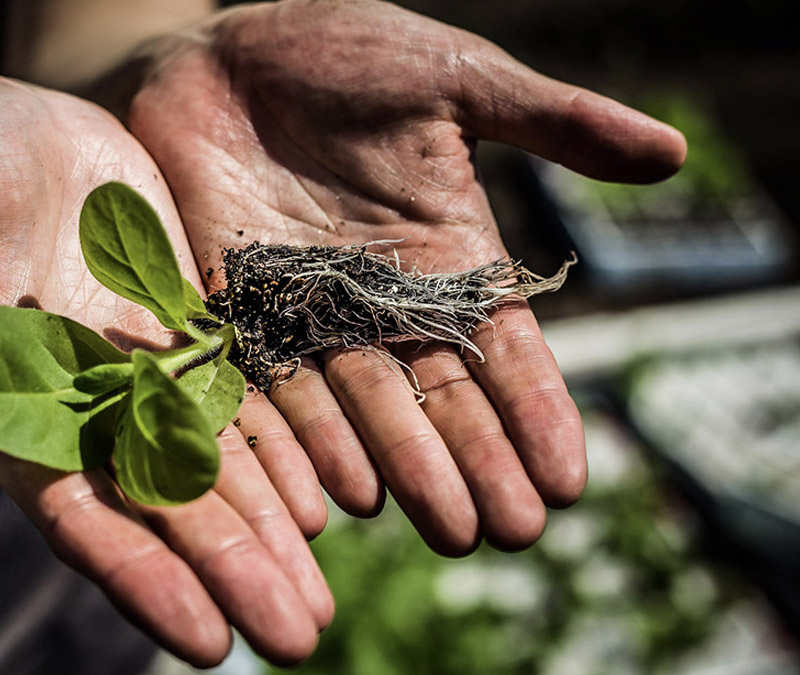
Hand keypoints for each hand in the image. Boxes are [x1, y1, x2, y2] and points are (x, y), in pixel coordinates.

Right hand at [0, 75, 330, 666]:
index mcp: (12, 409)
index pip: (79, 514)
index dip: (142, 575)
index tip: (206, 640)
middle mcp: (84, 409)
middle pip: (166, 506)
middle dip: (231, 571)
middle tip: (300, 637)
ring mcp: (141, 371)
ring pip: (216, 464)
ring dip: (269, 528)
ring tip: (321, 596)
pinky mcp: (182, 325)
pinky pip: (241, 393)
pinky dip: (283, 442)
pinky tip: (330, 491)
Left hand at [122, 0, 686, 552]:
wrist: (219, 51)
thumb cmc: (339, 51)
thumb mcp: (453, 78)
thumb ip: (549, 122)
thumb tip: (671, 153)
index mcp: (444, 252)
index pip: (501, 345)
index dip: (535, 409)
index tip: (567, 478)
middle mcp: (380, 298)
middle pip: (435, 392)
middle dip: (474, 460)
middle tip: (509, 530)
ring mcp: (306, 311)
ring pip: (360, 406)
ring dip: (402, 468)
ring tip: (441, 526)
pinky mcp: (234, 310)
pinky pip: (270, 384)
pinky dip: (303, 439)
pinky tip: (339, 492)